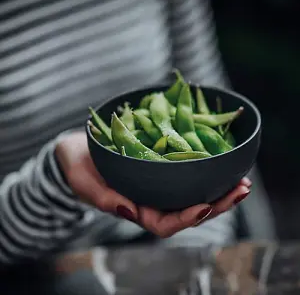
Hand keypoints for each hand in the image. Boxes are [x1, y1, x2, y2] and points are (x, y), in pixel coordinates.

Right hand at [56, 131, 250, 237]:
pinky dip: (205, 171)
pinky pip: (186, 174)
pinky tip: (222, 164)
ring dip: (219, 190)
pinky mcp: (160, 169)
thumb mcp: (85, 183)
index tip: (206, 206)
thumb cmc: (78, 168)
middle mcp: (151, 201)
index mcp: (134, 209)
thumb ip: (104, 198)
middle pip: (188, 212)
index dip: (186, 219)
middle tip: (241, 189)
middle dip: (217, 204)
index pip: (165, 223)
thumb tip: (129, 211)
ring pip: (192, 194)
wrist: (79, 150)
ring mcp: (157, 186)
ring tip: (242, 179)